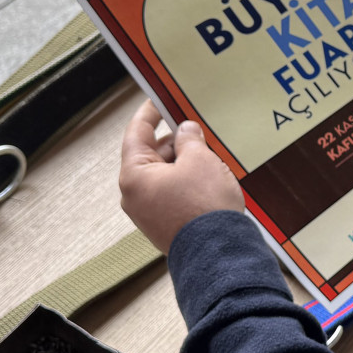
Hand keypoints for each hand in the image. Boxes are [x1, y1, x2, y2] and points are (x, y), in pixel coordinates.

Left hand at [120, 101, 241, 253]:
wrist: (218, 253)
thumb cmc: (204, 205)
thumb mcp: (200, 160)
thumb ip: (190, 139)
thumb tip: (186, 131)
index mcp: (134, 176)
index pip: (137, 134)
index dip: (149, 113)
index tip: (159, 99)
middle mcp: (135, 196)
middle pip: (151, 156)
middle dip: (174, 141)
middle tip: (196, 129)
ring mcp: (149, 214)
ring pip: (164, 176)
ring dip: (183, 163)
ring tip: (209, 155)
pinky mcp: (165, 226)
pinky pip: (172, 194)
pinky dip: (186, 182)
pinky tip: (208, 178)